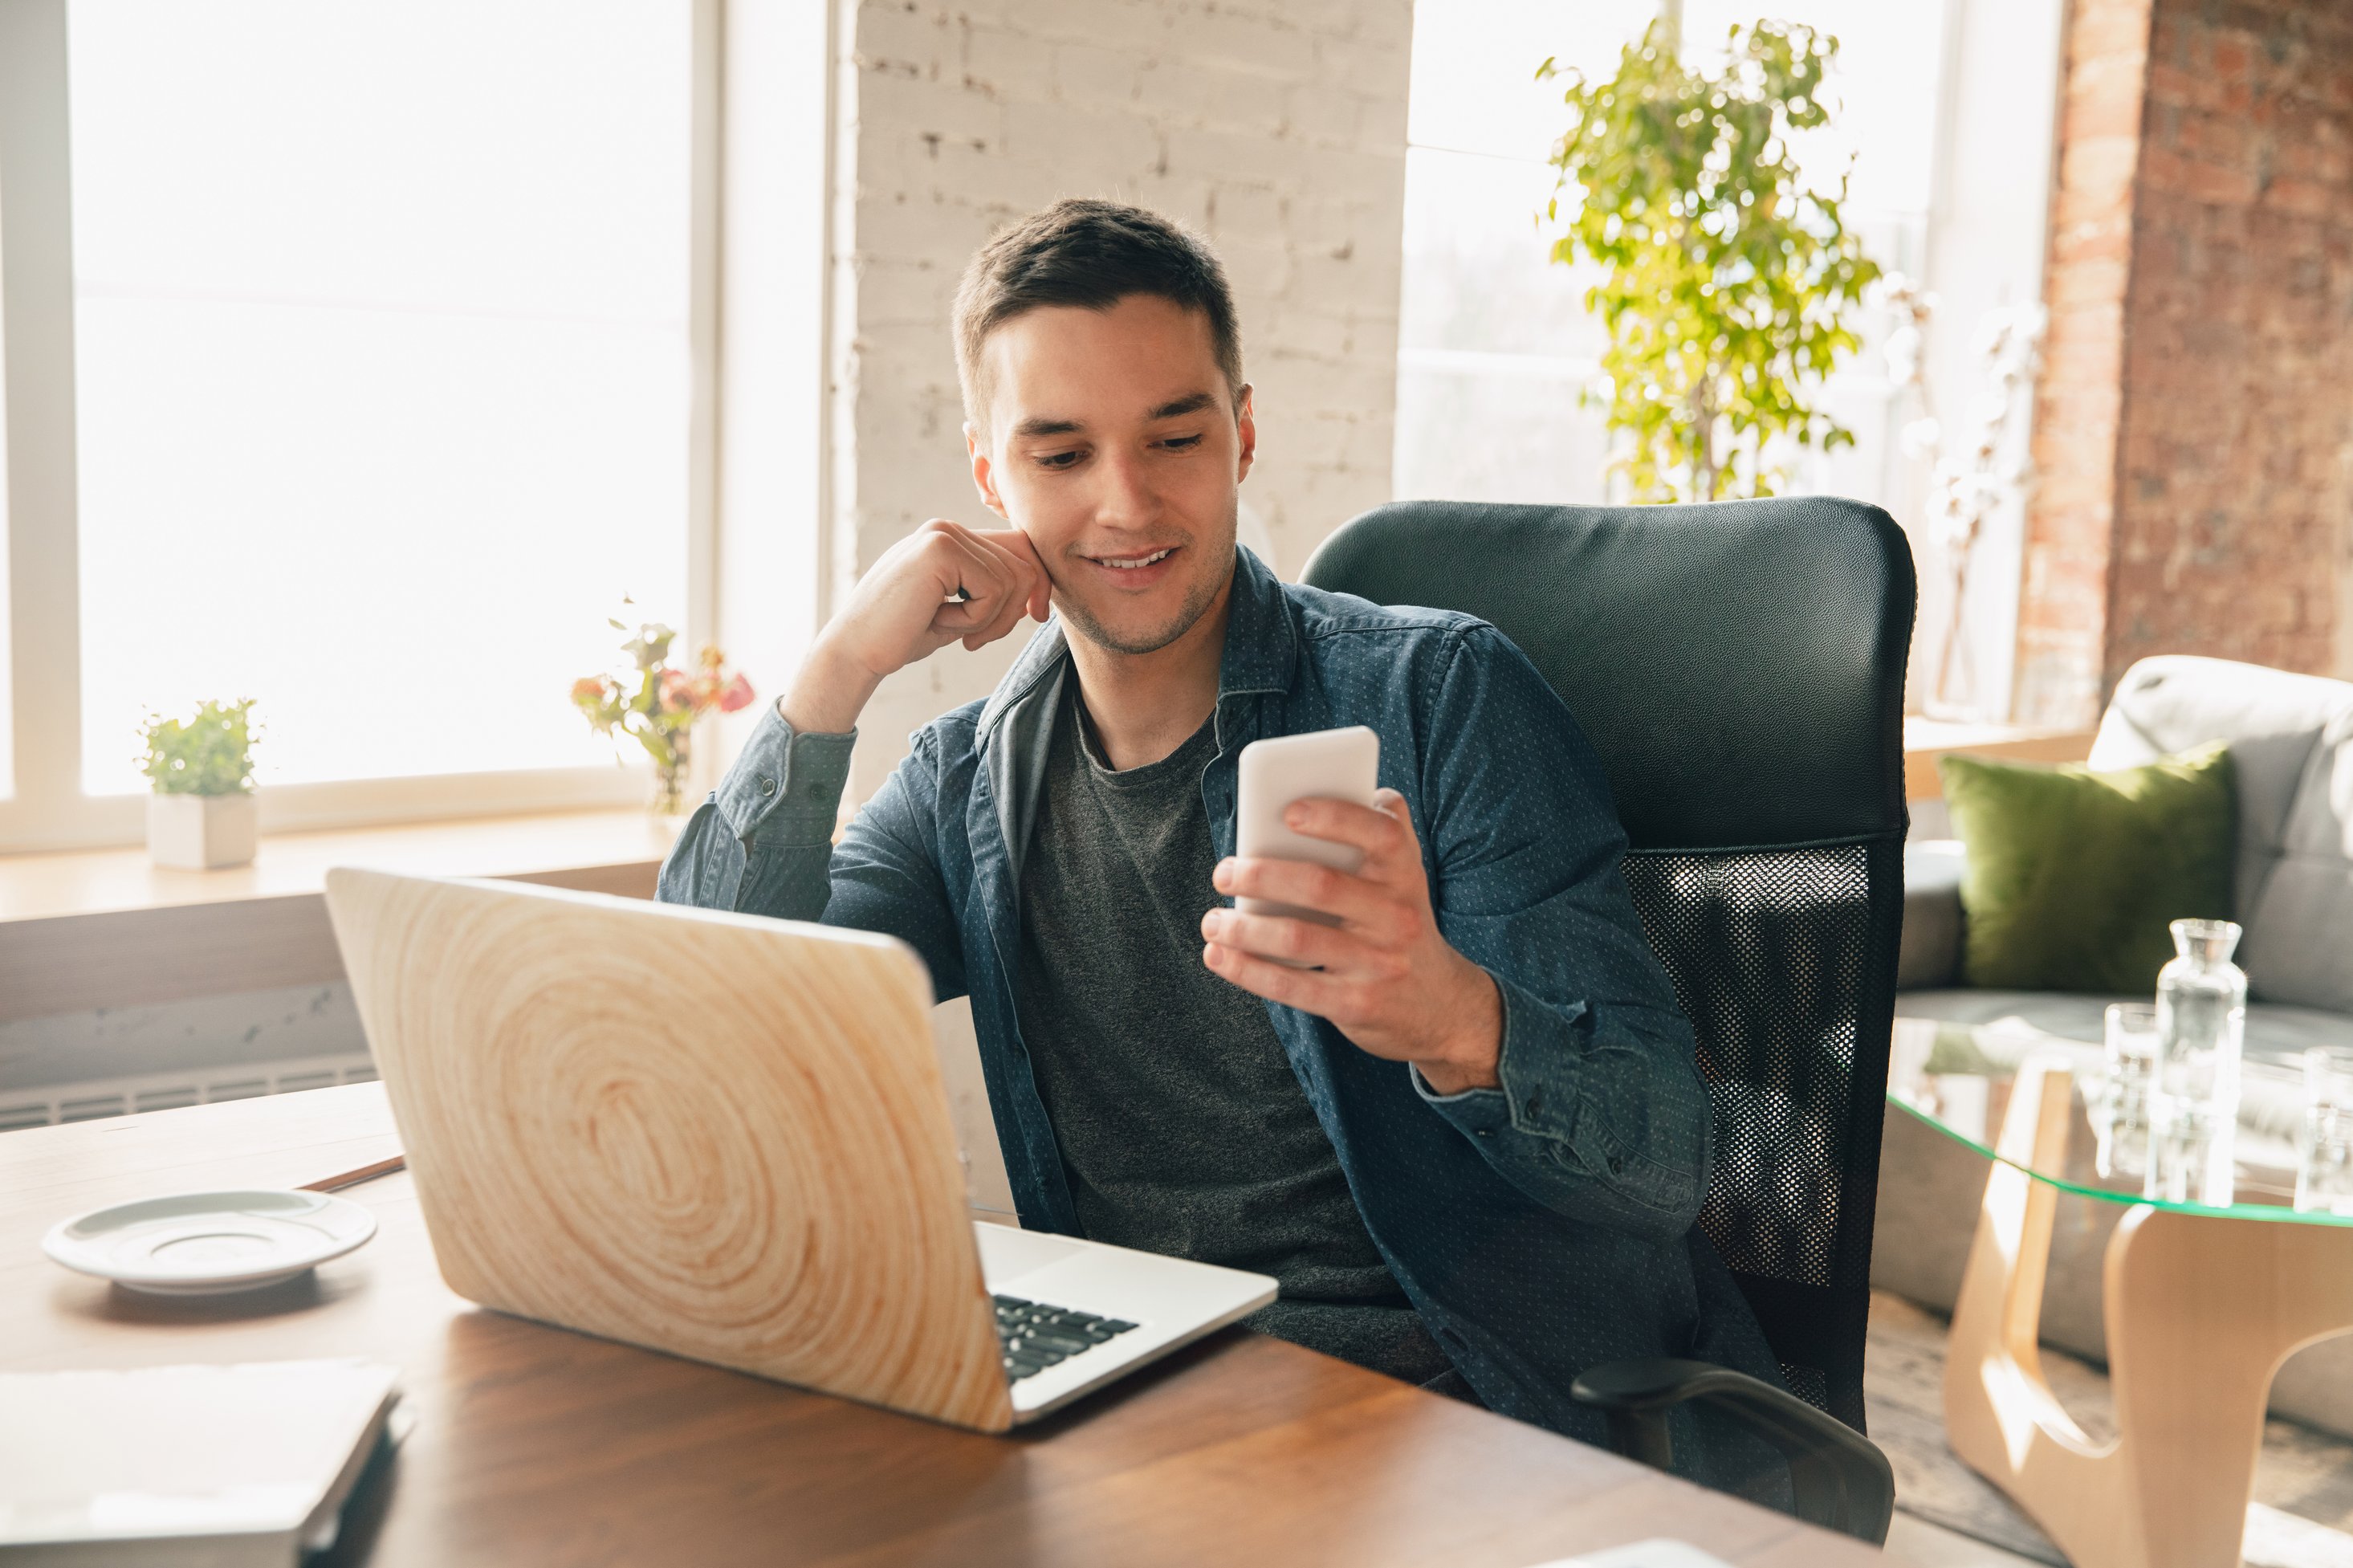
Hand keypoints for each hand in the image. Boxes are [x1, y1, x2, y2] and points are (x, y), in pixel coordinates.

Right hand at [782, 520, 1051, 734]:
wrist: (855, 651)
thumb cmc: (901, 636)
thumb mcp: (959, 610)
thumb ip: (991, 592)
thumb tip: (1037, 589)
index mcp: (950, 539)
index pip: (1018, 547)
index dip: (1037, 582)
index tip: (1036, 616)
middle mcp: (947, 529)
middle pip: (1023, 561)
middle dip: (1013, 611)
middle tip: (977, 640)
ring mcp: (943, 534)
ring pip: (1013, 578)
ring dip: (991, 619)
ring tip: (955, 631)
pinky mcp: (941, 549)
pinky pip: (993, 588)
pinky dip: (976, 618)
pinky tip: (940, 621)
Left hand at [1200, 789, 1502, 1094]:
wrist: (1442, 1007)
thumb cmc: (1399, 926)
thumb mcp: (1402, 882)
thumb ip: (1373, 839)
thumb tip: (1307, 799)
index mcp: (1406, 874)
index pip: (1381, 834)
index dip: (1335, 817)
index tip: (1287, 811)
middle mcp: (1398, 916)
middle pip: (1321, 885)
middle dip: (1261, 875)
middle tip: (1224, 873)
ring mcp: (1379, 964)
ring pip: (1297, 938)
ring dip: (1243, 928)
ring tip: (1212, 921)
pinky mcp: (1356, 1005)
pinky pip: (1291, 987)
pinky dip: (1247, 970)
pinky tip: (1219, 956)